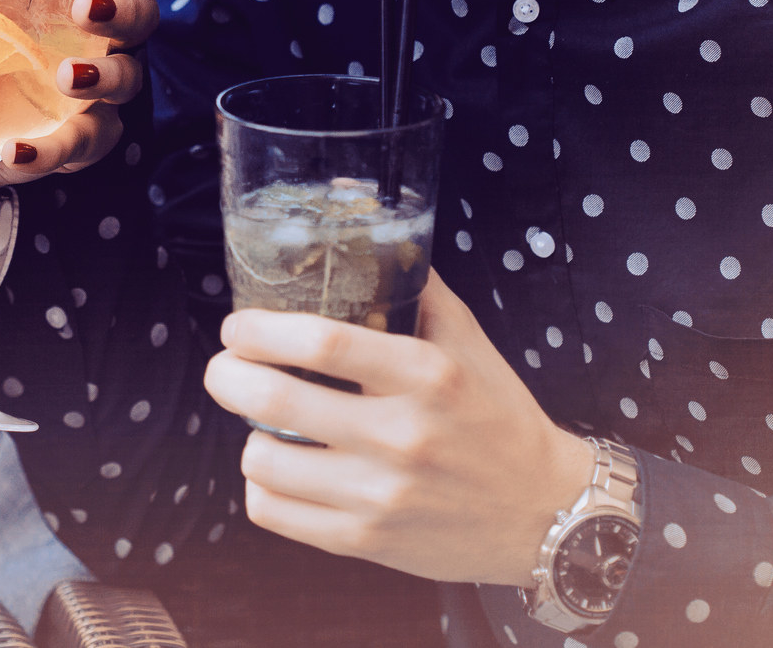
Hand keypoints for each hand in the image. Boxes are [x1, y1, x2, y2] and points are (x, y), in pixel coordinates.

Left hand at [0, 0, 162, 245]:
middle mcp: (97, 34)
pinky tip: (14, 151)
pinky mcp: (73, 139)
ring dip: (102, 79)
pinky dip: (49, 151)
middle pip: (143, 16)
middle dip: (123, 10)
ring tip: (66, 78)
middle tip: (83, 7)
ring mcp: (93, 90)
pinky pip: (79, 146)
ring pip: (127, 81)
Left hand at [202, 271, 593, 586]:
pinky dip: (262, 486)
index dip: (261, 328)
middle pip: (276, 398)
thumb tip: (366, 231)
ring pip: (264, 460)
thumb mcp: (469, 341)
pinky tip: (281, 470)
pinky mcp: (366, 541)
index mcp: (426, 375)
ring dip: (248, 436)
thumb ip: (416, 287)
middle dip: (228, 375)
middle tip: (225, 368)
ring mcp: (381, 495)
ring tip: (262, 424)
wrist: (547, 513)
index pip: (322, 340)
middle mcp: (402, 436)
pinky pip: (273, 512)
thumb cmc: (499, 417)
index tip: (238, 326)